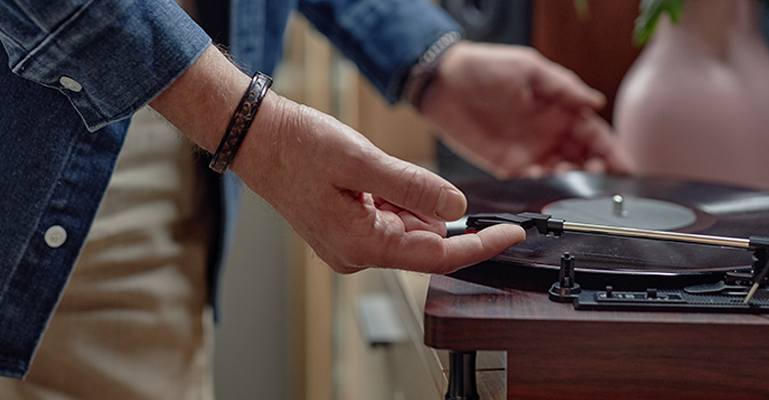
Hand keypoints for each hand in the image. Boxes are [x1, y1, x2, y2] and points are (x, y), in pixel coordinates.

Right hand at [152, 46, 525, 273]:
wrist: (256, 138)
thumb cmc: (296, 148)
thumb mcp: (362, 161)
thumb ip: (414, 187)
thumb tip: (458, 208)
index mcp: (362, 245)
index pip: (438, 256)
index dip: (480, 245)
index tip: (512, 233)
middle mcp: (357, 253)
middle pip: (423, 240)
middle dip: (428, 206)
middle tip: (395, 172)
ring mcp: (350, 244)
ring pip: (407, 227)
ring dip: (406, 199)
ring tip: (369, 171)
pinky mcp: (346, 231)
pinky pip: (388, 219)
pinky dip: (392, 198)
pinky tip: (367, 177)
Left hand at [420, 41, 634, 177]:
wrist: (444, 83)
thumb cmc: (486, 67)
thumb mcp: (530, 69)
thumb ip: (564, 88)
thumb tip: (596, 102)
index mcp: (561, 109)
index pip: (595, 134)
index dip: (612, 152)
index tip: (624, 167)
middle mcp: (551, 132)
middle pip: (585, 159)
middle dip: (596, 171)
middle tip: (596, 176)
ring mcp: (531, 150)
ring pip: (562, 174)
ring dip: (570, 181)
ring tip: (567, 178)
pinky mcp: (509, 165)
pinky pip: (532, 181)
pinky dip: (541, 186)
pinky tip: (541, 181)